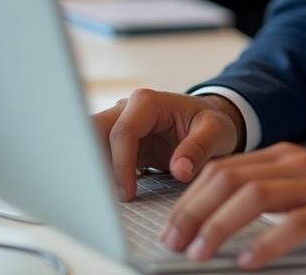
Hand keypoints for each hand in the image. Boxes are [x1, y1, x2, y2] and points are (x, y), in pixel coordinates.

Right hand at [93, 90, 243, 201]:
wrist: (208, 123)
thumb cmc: (211, 123)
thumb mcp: (216, 132)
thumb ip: (199, 148)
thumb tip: (180, 170)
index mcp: (147, 103)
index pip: (123, 131)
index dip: (121, 164)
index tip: (127, 194)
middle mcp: (126, 110)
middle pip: (93, 133)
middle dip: (90, 163)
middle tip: (94, 198)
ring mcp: (118, 126)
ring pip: (89, 146)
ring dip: (89, 171)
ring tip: (94, 202)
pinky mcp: (117, 146)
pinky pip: (97, 160)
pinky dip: (96, 177)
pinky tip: (100, 199)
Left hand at [159, 143, 305, 269]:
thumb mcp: (304, 190)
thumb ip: (269, 198)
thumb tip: (219, 222)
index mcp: (283, 157)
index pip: (224, 169)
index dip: (191, 197)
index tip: (170, 227)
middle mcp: (295, 164)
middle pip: (230, 179)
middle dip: (194, 211)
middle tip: (172, 243)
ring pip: (255, 197)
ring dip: (219, 226)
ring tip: (198, 254)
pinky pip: (295, 223)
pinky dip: (267, 242)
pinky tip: (249, 261)